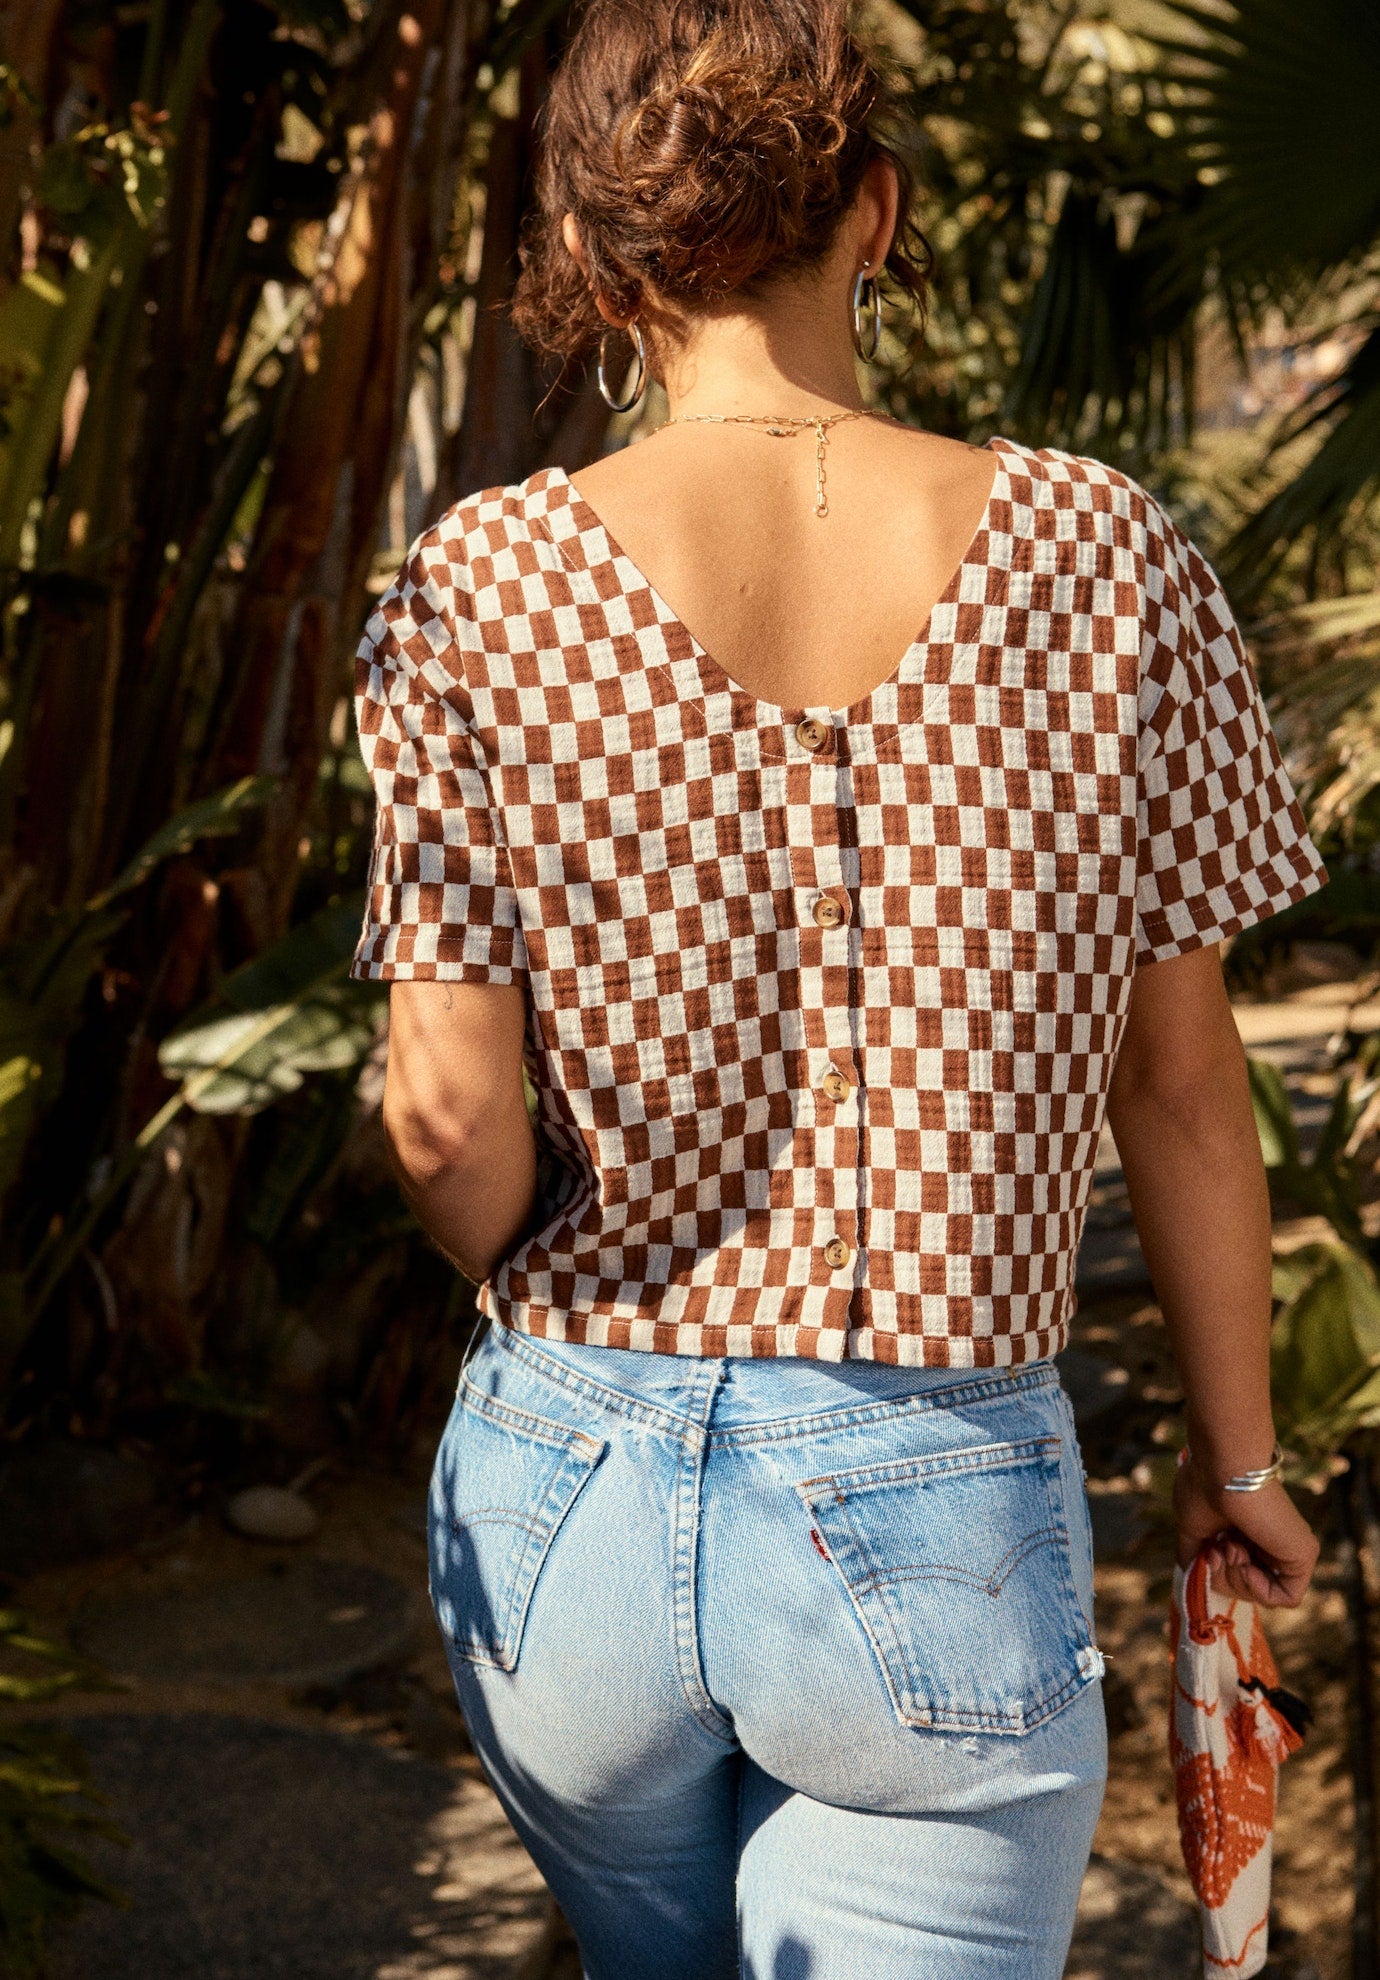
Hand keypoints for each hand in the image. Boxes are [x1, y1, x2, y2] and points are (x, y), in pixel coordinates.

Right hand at [1173, 1453, 1318, 1607]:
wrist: (1224, 1470)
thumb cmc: (1204, 1488)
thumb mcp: (1191, 1528)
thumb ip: (1194, 1554)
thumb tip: (1194, 1574)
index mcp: (1246, 1532)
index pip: (1235, 1571)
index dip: (1217, 1572)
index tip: (1207, 1553)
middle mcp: (1270, 1539)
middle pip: (1248, 1585)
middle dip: (1226, 1576)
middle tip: (1218, 1549)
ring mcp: (1288, 1547)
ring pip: (1265, 1592)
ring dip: (1238, 1579)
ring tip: (1230, 1547)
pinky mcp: (1304, 1554)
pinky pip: (1287, 1597)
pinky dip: (1260, 1591)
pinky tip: (1245, 1565)